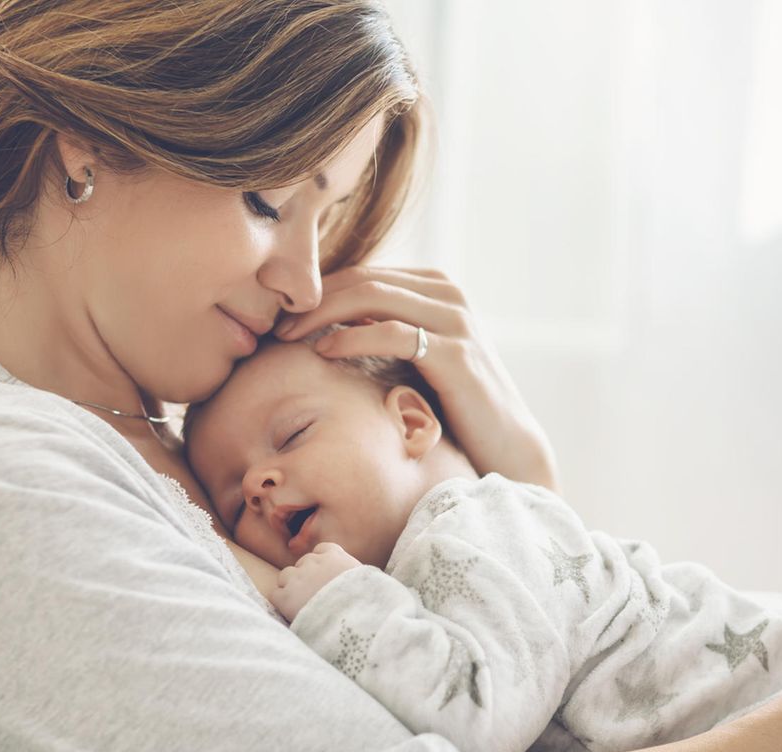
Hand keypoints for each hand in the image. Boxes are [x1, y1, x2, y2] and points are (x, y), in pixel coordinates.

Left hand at [270, 542, 361, 621]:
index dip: (321, 563)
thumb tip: (355, 580)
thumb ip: (354, 573)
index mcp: (334, 556)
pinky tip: (292, 613)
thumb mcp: (368, 580)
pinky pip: (276, 594)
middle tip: (315, 594)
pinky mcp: (285, 597)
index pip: (322, 549)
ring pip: (286, 576)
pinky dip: (282, 603)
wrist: (354, 620)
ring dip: (291, 587)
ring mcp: (297, 578)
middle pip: (303, 563)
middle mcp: (313, 562)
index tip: (326, 575)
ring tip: (302, 604)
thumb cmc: (366, 603)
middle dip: (306, 576)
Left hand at [275, 265, 559, 488]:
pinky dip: (353, 337)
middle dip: (314, 298)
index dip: (319, 290)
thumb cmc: (455, 409)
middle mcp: (448, 293)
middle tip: (275, 323)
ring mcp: (455, 319)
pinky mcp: (455, 351)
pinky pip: (392, 331)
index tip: (282, 315)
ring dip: (323, 313)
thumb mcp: (418, 361)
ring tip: (289, 335)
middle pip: (364, 278)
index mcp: (436, 289)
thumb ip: (386, 335)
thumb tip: (330, 327)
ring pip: (373, 295)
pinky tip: (324, 351)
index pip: (365, 273)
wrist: (506, 446)